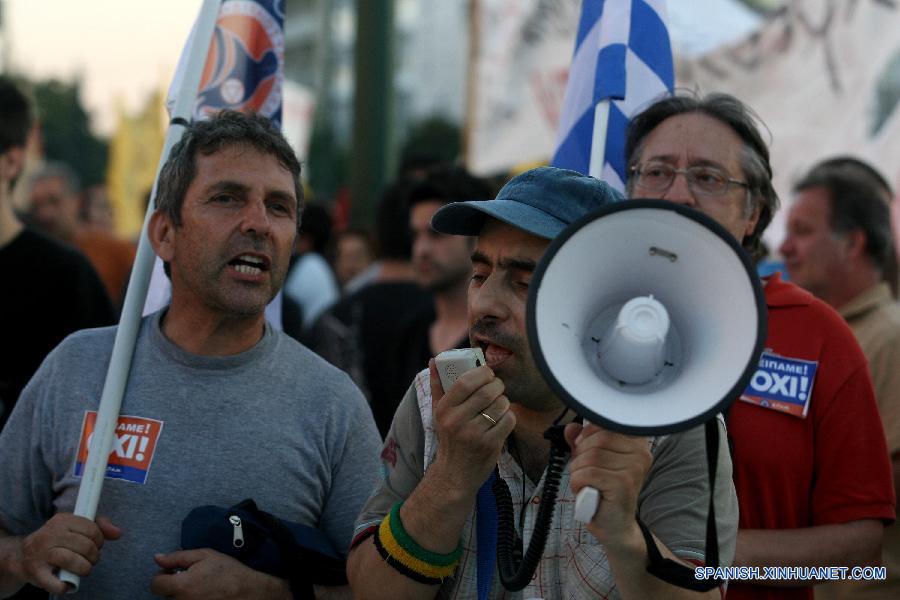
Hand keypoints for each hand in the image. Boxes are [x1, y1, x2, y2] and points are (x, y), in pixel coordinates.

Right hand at [20, 513, 120, 594]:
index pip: (92, 529)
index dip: (99, 540)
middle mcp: (50, 534)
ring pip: (74, 561)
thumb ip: (100, 527)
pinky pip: (57, 583)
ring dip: (84, 569)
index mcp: (62, 520)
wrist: (22, 557)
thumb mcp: (76, 528)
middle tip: (90, 559)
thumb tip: (118, 533)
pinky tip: (67, 582)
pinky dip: (66, 586)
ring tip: (83, 569)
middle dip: (94, 556)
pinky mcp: (36, 572)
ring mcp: (41, 554)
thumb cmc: (57, 541)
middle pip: (85, 546)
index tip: (96, 545)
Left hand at [150, 549, 290, 599]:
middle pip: (166, 594)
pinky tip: (204, 595)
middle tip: (192, 578)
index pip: (155, 584)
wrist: (247, 591)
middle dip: (174, 585)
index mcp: (181, 586)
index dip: (162, 575)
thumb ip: (177, 557)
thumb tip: (157, 558)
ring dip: (182, 594)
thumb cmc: (227, 571)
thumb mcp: (204, 555)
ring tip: (199, 588)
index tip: (174, 572)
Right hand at [429, 359, 514, 494]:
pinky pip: (508, 420)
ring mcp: (474, 434)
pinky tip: (501, 420)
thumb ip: (437, 385)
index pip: (466, 381)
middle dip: (497, 385)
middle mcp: (457, 421)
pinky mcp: (490, 445)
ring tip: (498, 405)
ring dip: (504, 401)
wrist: (454, 474)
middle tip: (497, 387)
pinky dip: (509, 417)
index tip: (487, 374)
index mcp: (444, 409)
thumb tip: (434, 360)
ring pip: (501, 404)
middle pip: (488, 391)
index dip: (482, 373)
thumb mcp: (438, 413)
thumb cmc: (449, 438)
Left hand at [564, 422, 651, 545]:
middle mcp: (640, 453)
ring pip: (590, 457)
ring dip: (578, 471)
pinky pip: (588, 473)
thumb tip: (570, 429)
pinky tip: (586, 492)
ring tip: (586, 484)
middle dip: (580, 455)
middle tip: (583, 472)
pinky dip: (578, 483)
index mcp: (636, 443)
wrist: (614, 525)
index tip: (583, 448)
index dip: (587, 435)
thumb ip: (581, 442)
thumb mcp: (590, 461)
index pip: (604, 424)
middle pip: (597, 439)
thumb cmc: (603, 491)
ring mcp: (634, 468)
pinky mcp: (623, 484)